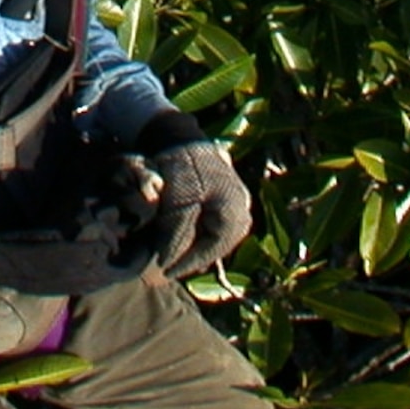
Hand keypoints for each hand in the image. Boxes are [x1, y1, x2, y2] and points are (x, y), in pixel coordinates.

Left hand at [146, 141, 251, 278]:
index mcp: (235, 211)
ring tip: (174, 254)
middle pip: (217, 244)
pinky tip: (182, 235)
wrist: (181, 136)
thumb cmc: (181, 169)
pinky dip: (199, 230)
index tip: (166, 272)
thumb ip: (176, 236)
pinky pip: (216, 222)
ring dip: (197, 243)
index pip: (211, 249)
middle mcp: (243, 207)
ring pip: (216, 234)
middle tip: (170, 267)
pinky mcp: (229, 194)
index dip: (187, 263)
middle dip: (193, 255)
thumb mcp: (177, 205)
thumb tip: (168, 264)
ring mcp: (239, 200)